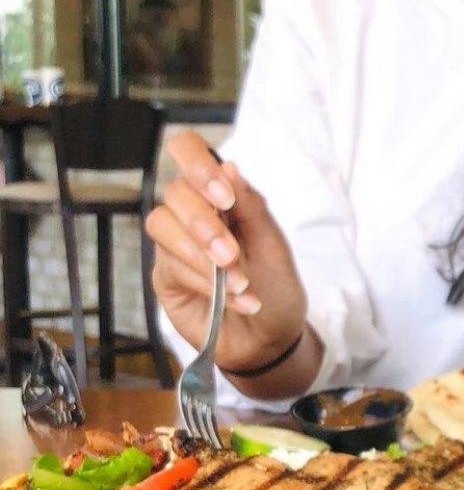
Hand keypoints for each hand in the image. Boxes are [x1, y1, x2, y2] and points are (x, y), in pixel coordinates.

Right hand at [146, 131, 307, 374]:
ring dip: (203, 255)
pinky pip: (169, 265)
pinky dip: (204, 281)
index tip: (224, 197)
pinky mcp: (165, 276)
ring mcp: (174, 244)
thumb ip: (251, 205)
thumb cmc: (275, 286)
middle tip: (233, 254)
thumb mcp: (274, 244)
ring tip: (239, 283)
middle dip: (205, 224)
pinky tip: (231, 297)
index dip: (197, 165)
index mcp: (221, 195)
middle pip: (174, 193)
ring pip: (162, 225)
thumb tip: (228, 164)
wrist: (271, 337)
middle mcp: (192, 212)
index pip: (187, 151)